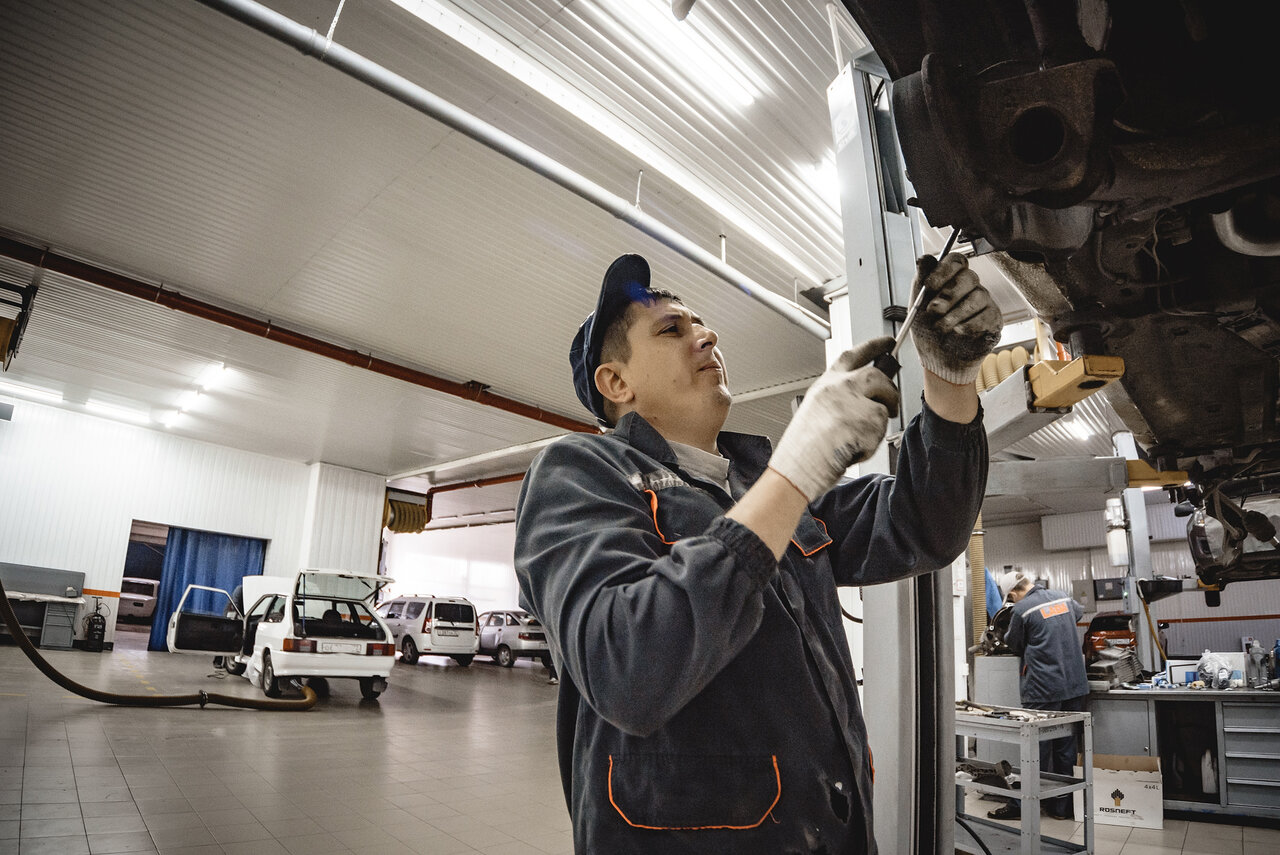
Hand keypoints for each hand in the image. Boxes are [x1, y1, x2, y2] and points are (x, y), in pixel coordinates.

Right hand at [768, 337, 900, 500]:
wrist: (796, 468)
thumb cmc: (803, 447)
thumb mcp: (816, 409)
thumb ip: (840, 396)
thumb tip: (866, 394)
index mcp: (826, 384)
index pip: (854, 354)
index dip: (874, 346)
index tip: (887, 343)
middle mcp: (839, 388)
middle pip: (877, 376)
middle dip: (889, 393)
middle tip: (890, 406)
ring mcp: (853, 402)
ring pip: (883, 406)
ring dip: (877, 425)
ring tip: (855, 439)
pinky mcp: (866, 421)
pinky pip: (882, 429)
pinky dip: (872, 443)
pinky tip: (853, 448)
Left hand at [911, 253, 1002, 383]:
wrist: (936, 359)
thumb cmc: (928, 332)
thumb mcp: (917, 305)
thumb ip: (920, 280)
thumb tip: (924, 259)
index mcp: (951, 280)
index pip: (956, 261)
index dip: (944, 270)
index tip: (930, 286)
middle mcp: (970, 288)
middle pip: (969, 277)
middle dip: (948, 295)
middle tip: (934, 311)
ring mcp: (984, 303)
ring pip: (978, 297)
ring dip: (955, 314)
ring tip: (941, 327)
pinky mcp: (993, 320)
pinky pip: (988, 315)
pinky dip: (970, 325)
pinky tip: (958, 332)